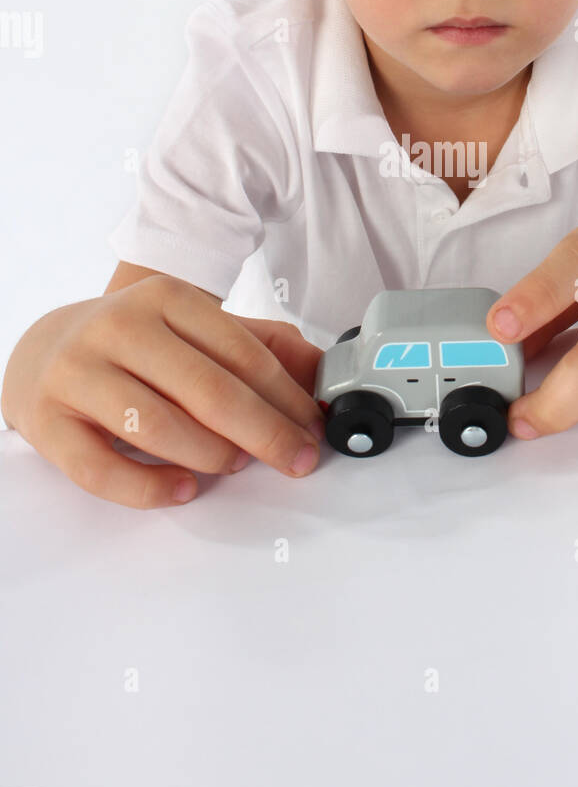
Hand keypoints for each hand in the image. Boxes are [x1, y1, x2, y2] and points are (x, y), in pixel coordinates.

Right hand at [1, 274, 325, 507]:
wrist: (46, 349)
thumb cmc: (137, 346)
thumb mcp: (196, 331)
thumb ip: (262, 346)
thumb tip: (324, 375)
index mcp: (165, 297)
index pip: (242, 352)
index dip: (287, 398)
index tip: (313, 430)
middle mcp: (119, 327)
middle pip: (208, 391)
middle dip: (264, 433)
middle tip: (294, 460)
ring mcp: (78, 372)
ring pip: (157, 427)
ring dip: (209, 455)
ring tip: (232, 463)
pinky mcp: (47, 421)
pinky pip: (103, 469)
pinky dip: (149, 487)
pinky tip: (182, 489)